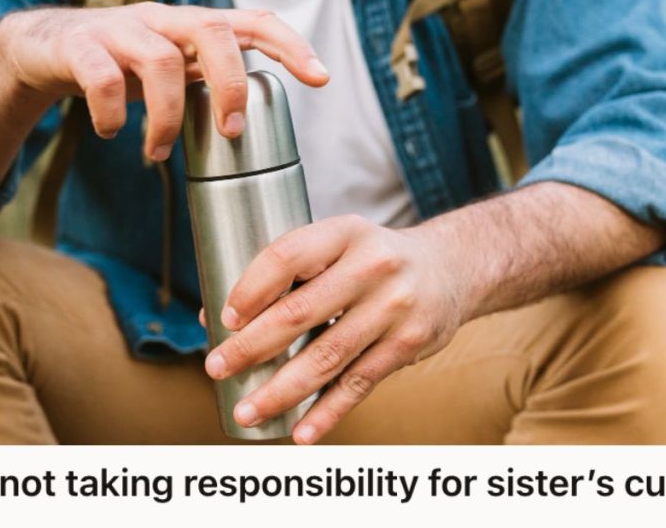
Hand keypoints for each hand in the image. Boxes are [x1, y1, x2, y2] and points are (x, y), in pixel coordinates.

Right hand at [0, 3, 328, 160]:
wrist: (43, 49)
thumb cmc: (122, 64)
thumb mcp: (174, 68)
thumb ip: (209, 82)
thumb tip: (251, 125)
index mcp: (192, 29)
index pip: (252, 23)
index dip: (290, 45)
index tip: (320, 78)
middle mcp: (162, 21)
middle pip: (211, 30)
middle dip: (230, 84)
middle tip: (232, 133)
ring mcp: (120, 30)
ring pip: (159, 61)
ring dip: (166, 117)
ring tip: (157, 153)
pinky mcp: (79, 47)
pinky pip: (102, 77)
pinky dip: (111, 114)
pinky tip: (112, 134)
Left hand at [201, 215, 468, 443]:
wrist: (451, 267)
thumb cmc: (373, 259)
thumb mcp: (338, 244)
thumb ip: (286, 274)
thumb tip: (214, 317)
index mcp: (344, 232)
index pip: (286, 257)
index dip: (250, 289)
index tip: (224, 318)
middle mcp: (372, 267)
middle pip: (298, 313)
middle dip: (251, 346)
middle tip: (217, 368)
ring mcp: (393, 308)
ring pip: (326, 357)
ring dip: (281, 391)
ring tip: (247, 411)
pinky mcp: (406, 345)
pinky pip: (358, 384)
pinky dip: (327, 412)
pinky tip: (301, 432)